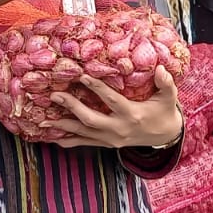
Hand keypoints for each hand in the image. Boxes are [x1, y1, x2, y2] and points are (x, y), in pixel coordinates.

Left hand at [48, 68, 183, 149]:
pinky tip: (54, 138)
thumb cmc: (164, 111)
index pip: (112, 100)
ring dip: (63, 125)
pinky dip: (69, 141)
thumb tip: (161, 69)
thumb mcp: (169, 97)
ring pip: (84, 133)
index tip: (82, 76)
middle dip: (71, 107)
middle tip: (55, 95)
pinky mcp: (107, 144)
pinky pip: (85, 143)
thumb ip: (165, 83)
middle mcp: (119, 129)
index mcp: (132, 115)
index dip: (97, 88)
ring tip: (44, 119)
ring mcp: (111, 139)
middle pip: (91, 119)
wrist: (166, 136)